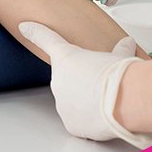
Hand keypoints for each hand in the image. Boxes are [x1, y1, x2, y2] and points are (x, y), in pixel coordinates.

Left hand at [18, 22, 151, 147]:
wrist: (125, 100)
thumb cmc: (120, 75)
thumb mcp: (120, 57)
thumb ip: (119, 51)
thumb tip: (126, 44)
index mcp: (67, 58)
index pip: (46, 40)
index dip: (35, 32)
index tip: (25, 27)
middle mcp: (59, 80)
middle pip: (67, 77)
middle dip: (82, 79)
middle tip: (102, 82)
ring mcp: (62, 103)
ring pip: (71, 100)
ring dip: (85, 100)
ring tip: (106, 100)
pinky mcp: (71, 124)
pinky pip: (78, 120)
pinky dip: (89, 118)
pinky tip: (104, 114)